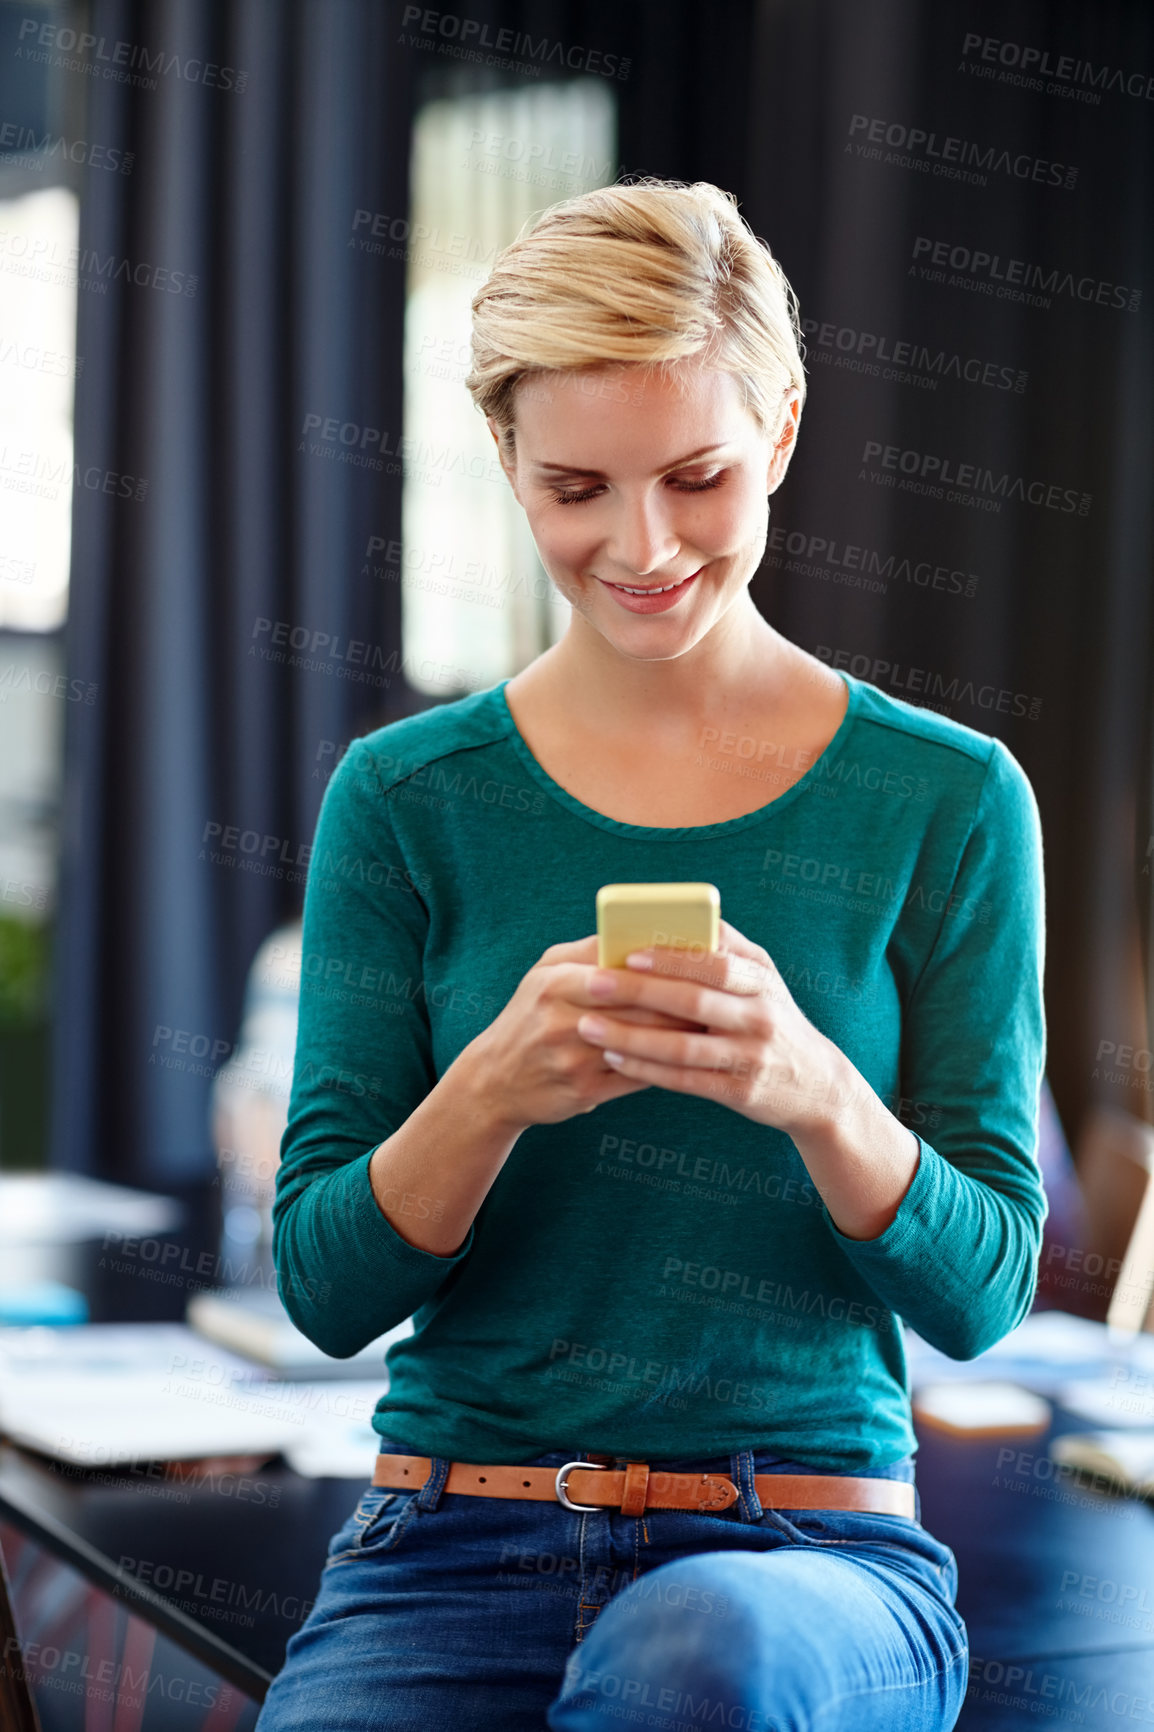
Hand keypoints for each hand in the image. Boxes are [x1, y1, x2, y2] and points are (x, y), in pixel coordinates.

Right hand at [465, 935, 709, 1133]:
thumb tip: (639, 930)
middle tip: (718, 996)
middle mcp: (561, 1022)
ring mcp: (572, 1060)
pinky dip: (665, 1065)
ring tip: (711, 1024)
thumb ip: (587, 951)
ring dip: (680, 1035)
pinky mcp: (584, 1091)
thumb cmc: (528, 1016)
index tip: (697, 964)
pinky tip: (687, 1056)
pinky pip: (636, 1076)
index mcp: (553, 984)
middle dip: (680, 1003)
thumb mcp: (543, 974)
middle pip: (638, 1009)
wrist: (493, 1081)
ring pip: (642, 1044)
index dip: (661, 970)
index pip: (620, 972)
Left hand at [572, 917, 851, 1136]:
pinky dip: (647, 1070)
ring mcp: (751, 1056)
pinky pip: (685, 1080)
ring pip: (683, 1046)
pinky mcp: (740, 1092)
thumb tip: (676, 918)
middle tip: (594, 983)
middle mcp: (760, 1016)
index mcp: (762, 980)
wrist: (818, 1085)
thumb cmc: (775, 1020)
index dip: (672, 958)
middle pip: (693, 1001)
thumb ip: (726, 949)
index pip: (715, 962)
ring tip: (590, 1027)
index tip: (629, 953)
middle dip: (639, 991)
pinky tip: (615, 1059)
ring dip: (632, 1036)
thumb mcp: (764, 980)